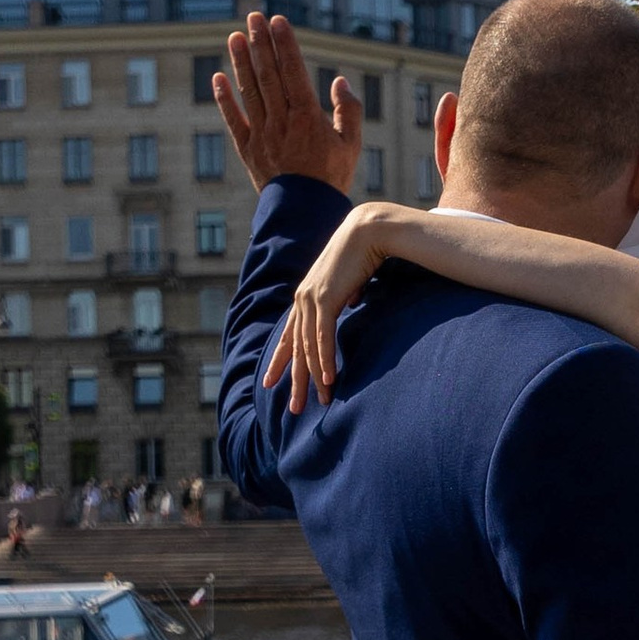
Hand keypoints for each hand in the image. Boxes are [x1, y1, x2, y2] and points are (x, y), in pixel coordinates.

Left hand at [215, 12, 362, 193]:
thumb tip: (339, 81)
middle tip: (253, 16)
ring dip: (241, 62)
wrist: (305, 214)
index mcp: (307, 117)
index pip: (293, 71)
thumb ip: (348, 111)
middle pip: (268, 74)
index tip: (278, 21)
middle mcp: (281, 121)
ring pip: (249, 91)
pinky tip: (218, 78)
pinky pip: (233, 119)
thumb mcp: (351, 145)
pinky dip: (224, 98)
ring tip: (235, 36)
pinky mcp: (247, 148)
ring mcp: (261, 134)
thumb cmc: (332, 178)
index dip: (284, 44)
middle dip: (260, 42)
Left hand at [264, 201, 397, 410]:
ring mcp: (310, 299)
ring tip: (321, 401)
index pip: (289, 336)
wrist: (367, 231)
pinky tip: (328, 379)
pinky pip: (322, 338)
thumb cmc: (362, 253)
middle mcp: (302, 299)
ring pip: (308, 348)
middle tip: (294, 409)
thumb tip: (352, 303)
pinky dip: (325, 360)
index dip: (279, 361)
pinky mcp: (324, 299)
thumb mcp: (348, 280)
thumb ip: (345, 295)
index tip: (271, 382)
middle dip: (293, 380)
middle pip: (294, 348)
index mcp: (306, 296)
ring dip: (314, 377)